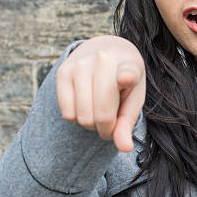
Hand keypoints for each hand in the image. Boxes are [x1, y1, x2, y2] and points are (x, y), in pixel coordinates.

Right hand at [56, 35, 145, 151]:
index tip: (127, 78)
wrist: (106, 49)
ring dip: (91, 124)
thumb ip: (128, 123)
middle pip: (101, 115)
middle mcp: (102, 60)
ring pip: (81, 117)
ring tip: (99, 110)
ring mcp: (80, 64)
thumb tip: (124, 148)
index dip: (127, 77)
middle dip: (107, 129)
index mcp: (129, 64)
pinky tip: (85, 104)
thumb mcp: (134, 97)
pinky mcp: (62, 71)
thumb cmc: (125, 79)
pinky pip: (67, 113)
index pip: (127, 72)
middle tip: (112, 121)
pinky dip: (77, 118)